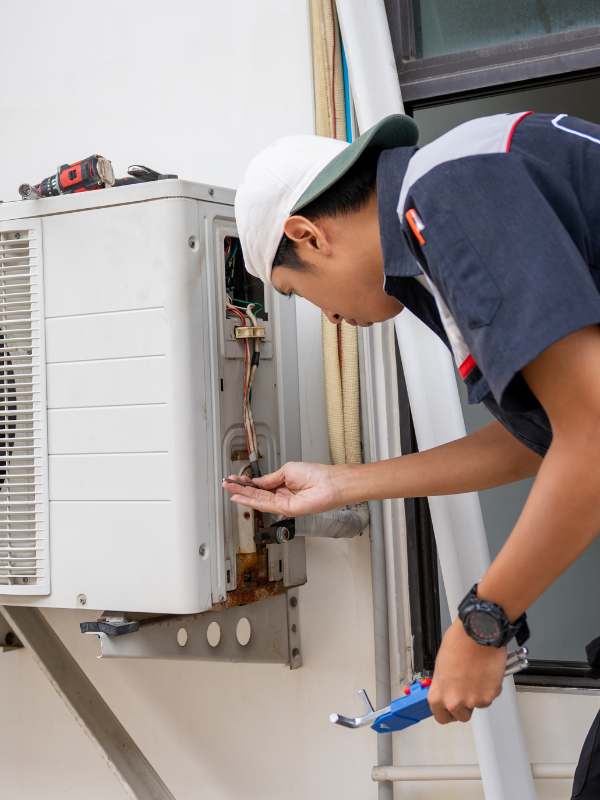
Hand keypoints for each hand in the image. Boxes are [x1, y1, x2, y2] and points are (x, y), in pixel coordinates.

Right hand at [223, 461, 346, 515]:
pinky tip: (242, 497)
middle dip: (241, 489)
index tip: (236, 479)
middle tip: (227, 485)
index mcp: (282, 484)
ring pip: (258, 501)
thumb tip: (257, 482)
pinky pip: (265, 505)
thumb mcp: (287, 471)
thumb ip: (270, 479)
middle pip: (257, 494)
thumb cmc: (315, 474)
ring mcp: (283, 503)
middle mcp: (282, 495)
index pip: (261, 486)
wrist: (329, 483)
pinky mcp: (286, 509)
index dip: (247, 483)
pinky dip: (252, 501)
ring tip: (230, 490)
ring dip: (243, 495)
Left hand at [428, 619, 506, 723]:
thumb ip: (443, 683)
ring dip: (478, 694)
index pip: (440, 716)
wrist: (478, 633)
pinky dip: (490, 688)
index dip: (446, 712)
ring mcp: (472, 700)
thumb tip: (447, 688)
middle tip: (467, 689)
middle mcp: (454, 700)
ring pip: (477, 705)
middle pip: (461, 716)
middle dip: (465, 705)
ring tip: (476, 674)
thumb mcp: (441, 664)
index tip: (450, 709)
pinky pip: (489, 697)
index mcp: (438, 694)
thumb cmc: (460, 642)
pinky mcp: (488, 696)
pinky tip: (485, 673)